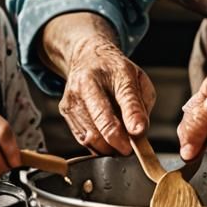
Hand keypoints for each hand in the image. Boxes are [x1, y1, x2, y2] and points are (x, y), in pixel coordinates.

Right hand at [60, 37, 155, 155]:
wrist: (87, 57)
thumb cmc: (116, 71)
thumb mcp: (138, 79)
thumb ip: (141, 105)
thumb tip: (138, 132)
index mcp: (114, 70)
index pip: (125, 95)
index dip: (132, 117)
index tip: (138, 134)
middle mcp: (89, 81)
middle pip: (102, 119)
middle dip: (118, 141)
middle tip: (129, 150)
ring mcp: (73, 96)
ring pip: (90, 135)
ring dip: (107, 147)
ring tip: (118, 144)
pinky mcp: (65, 109)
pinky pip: (82, 138)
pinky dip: (96, 145)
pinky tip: (105, 140)